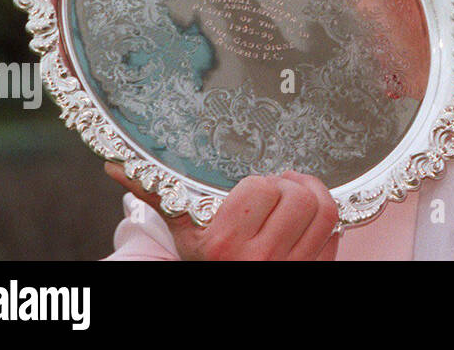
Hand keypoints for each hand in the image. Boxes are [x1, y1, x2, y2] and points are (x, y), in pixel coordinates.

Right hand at [106, 164, 341, 260]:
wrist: (222, 289)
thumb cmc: (203, 257)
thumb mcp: (182, 229)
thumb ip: (158, 191)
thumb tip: (116, 165)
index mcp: (223, 245)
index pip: (260, 188)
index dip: (260, 183)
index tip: (254, 188)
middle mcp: (260, 260)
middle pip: (299, 197)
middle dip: (291, 186)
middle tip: (280, 188)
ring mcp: (291, 268)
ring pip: (326, 212)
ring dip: (316, 195)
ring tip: (298, 194)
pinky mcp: (314, 271)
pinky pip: (336, 234)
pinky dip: (327, 220)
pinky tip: (308, 219)